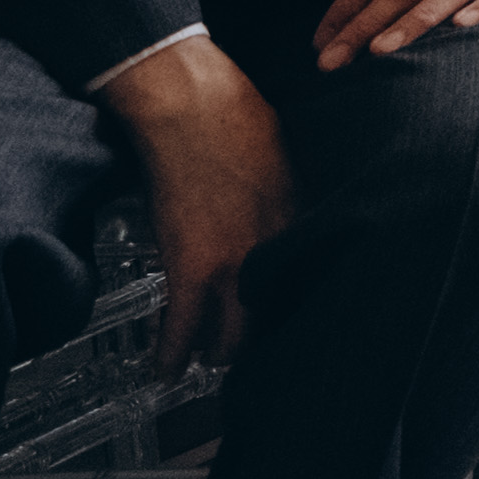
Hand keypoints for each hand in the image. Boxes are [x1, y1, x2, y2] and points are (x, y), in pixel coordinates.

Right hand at [105, 34, 298, 371]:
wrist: (193, 106)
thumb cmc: (238, 118)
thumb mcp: (288, 161)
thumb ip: (295, 199)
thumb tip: (299, 219)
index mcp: (302, 220)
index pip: (312, 282)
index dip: (304, 307)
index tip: (303, 321)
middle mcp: (275, 248)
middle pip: (278, 318)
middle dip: (267, 344)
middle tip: (260, 357)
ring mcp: (234, 261)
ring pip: (232, 333)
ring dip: (220, 354)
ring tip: (214, 365)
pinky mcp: (190, 265)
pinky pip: (182, 326)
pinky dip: (172, 353)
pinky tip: (166, 372)